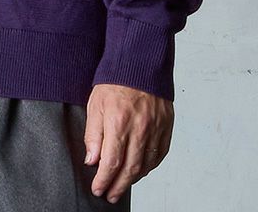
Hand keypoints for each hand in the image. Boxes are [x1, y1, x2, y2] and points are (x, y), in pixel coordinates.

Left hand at [83, 83, 173, 203]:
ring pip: (145, 165)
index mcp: (119, 122)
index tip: (98, 189)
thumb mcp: (95, 104)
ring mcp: (155, 128)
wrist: (139, 62)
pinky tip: (140, 170)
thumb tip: (92, 161)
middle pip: (130, 169)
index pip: (111, 162)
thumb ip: (93, 135)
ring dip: (133, 179)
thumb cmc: (115, 81)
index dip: (104, 180)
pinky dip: (149, 167)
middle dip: (118, 186)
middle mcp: (140, 128)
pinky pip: (159, 154)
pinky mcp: (166, 126)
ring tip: (122, 185)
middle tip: (110, 195)